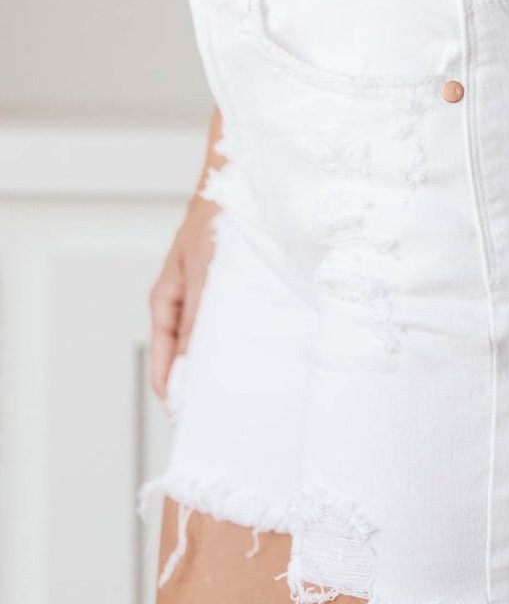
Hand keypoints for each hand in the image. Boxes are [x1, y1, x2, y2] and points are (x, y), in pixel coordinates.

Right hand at [148, 193, 218, 405]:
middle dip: (195, 383)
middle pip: (182, 355)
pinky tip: (249, 355)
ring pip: (203, 342)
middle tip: (214, 414)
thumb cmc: (212, 223)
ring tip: (234, 392)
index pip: (163, 357)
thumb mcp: (203, 271)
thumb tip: (195, 357)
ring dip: (215, 364)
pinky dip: (229, 343)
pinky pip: (221, 325)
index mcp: (165, 301)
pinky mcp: (221, 292)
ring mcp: (200, 299)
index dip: (171, 389)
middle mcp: (181, 304)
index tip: (184, 416)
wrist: (230, 187)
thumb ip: (199, 313)